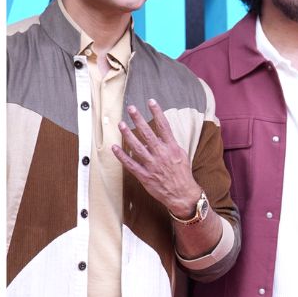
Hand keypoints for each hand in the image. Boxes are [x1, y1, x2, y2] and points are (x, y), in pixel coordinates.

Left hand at [111, 99, 200, 217]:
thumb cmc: (182, 174)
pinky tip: (114, 148)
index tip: (150, 101)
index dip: (157, 112)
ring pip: (137, 147)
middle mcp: (161, 154)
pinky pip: (131, 164)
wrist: (183, 195)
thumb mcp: (181, 155)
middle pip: (148, 133)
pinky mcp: (145, 176)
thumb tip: (160, 134)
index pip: (164, 126)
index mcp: (172, 148)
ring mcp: (152, 165)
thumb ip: (170, 144)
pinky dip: (122, 156)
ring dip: (128, 135)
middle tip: (131, 108)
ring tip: (121, 124)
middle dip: (139, 119)